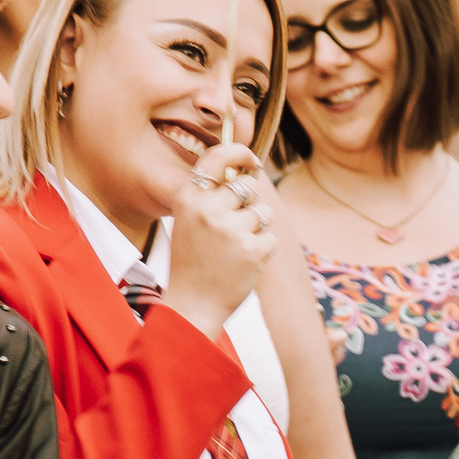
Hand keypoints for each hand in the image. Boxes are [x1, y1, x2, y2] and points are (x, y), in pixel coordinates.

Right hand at [161, 142, 275, 336]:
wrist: (192, 305)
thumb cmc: (192, 262)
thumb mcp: (187, 222)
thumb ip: (210, 196)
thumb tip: (246, 172)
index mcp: (188, 199)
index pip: (217, 157)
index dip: (239, 152)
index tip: (250, 159)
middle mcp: (209, 209)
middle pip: (248, 186)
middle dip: (248, 204)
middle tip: (234, 228)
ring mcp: (232, 229)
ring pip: (263, 212)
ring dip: (256, 228)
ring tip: (235, 249)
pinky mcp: (253, 249)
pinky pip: (270, 237)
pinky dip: (262, 250)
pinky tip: (242, 264)